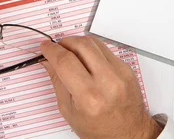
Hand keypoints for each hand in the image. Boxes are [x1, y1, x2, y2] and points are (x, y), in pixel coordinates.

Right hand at [40, 36, 161, 138]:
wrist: (129, 133)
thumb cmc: (100, 130)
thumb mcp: (69, 111)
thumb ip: (57, 82)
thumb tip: (48, 61)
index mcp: (90, 97)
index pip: (66, 62)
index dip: (51, 50)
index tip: (44, 47)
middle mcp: (108, 82)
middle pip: (81, 45)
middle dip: (64, 42)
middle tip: (56, 49)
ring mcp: (120, 73)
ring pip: (94, 43)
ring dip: (77, 43)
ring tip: (70, 53)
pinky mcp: (127, 68)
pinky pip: (105, 49)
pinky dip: (91, 50)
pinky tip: (86, 59)